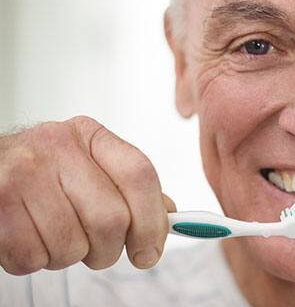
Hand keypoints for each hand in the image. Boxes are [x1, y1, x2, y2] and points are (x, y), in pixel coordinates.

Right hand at [0, 116, 175, 274]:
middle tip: (98, 251)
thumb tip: (169, 214)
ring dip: (69, 257)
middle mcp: (56, 146)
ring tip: (56, 236)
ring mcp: (22, 174)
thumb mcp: (91, 168)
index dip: (152, 221)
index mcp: (90, 136)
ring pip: (72, 246)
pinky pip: (32, 258)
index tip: (150, 251)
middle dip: (109, 250)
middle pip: (111, 219)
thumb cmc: (44, 175)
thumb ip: (131, 189)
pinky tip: (31, 238)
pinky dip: (36, 261)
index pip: (139, 175)